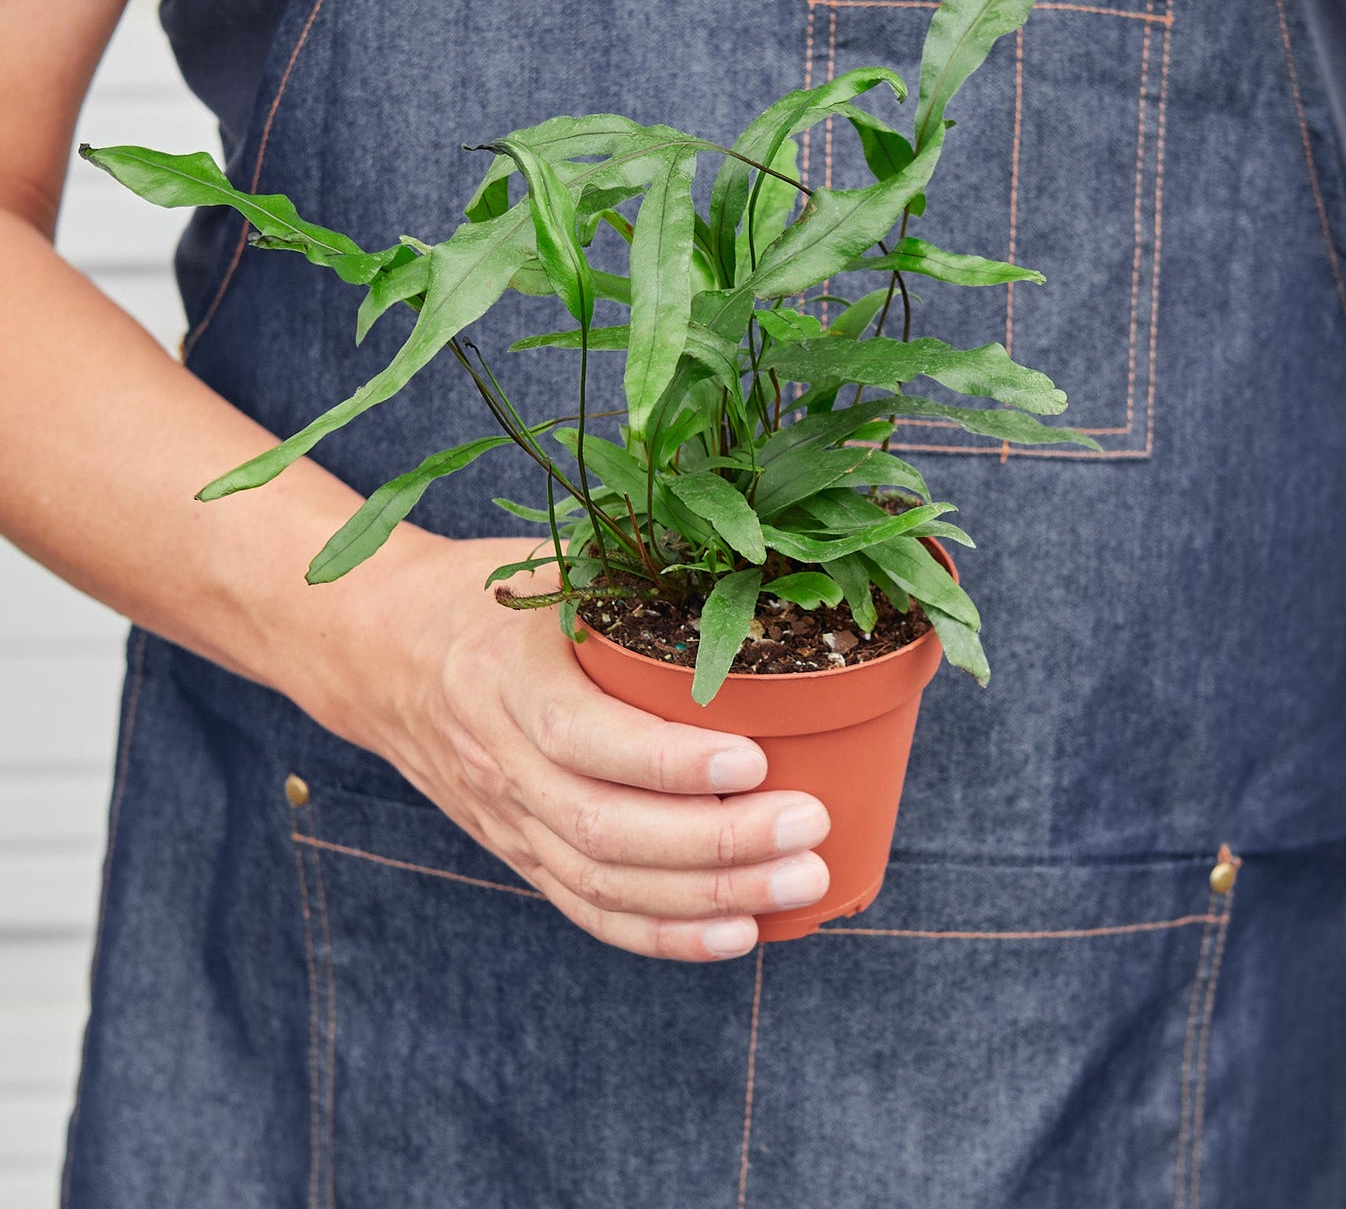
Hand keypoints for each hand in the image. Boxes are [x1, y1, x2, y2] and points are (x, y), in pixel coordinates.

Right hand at [313, 533, 831, 961]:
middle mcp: (498, 761)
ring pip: (603, 882)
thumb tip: (747, 571)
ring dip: (708, 896)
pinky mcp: (516, 850)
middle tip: (807, 826)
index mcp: (503, 679)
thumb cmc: (484, 599)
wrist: (380, 652)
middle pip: (603, 830)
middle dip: (716, 843)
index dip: (670, 763)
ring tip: (799, 880)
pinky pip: (587, 908)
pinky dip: (664, 933)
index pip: (583, 738)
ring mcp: (504, 818)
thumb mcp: (543, 571)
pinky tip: (737, 933)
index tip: (756, 758)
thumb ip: (625, 581)